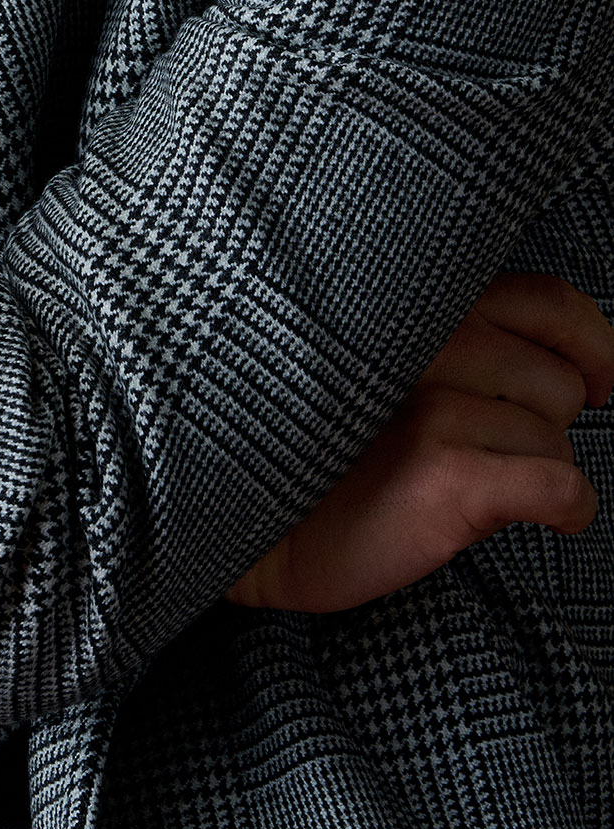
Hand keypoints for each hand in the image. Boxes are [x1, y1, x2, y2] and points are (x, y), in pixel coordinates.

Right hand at [225, 271, 613, 611]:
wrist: (250, 526)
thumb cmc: (316, 447)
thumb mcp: (378, 366)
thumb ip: (454, 340)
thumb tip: (568, 364)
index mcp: (419, 309)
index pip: (550, 302)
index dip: (592, 345)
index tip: (599, 379)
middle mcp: (429, 343)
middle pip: (560, 385)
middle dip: (541, 425)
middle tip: (484, 447)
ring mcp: (436, 408)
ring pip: (557, 443)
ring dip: (531, 471)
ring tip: (466, 481)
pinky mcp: (445, 476)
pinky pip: (560, 490)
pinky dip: (566, 510)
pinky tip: (540, 517)